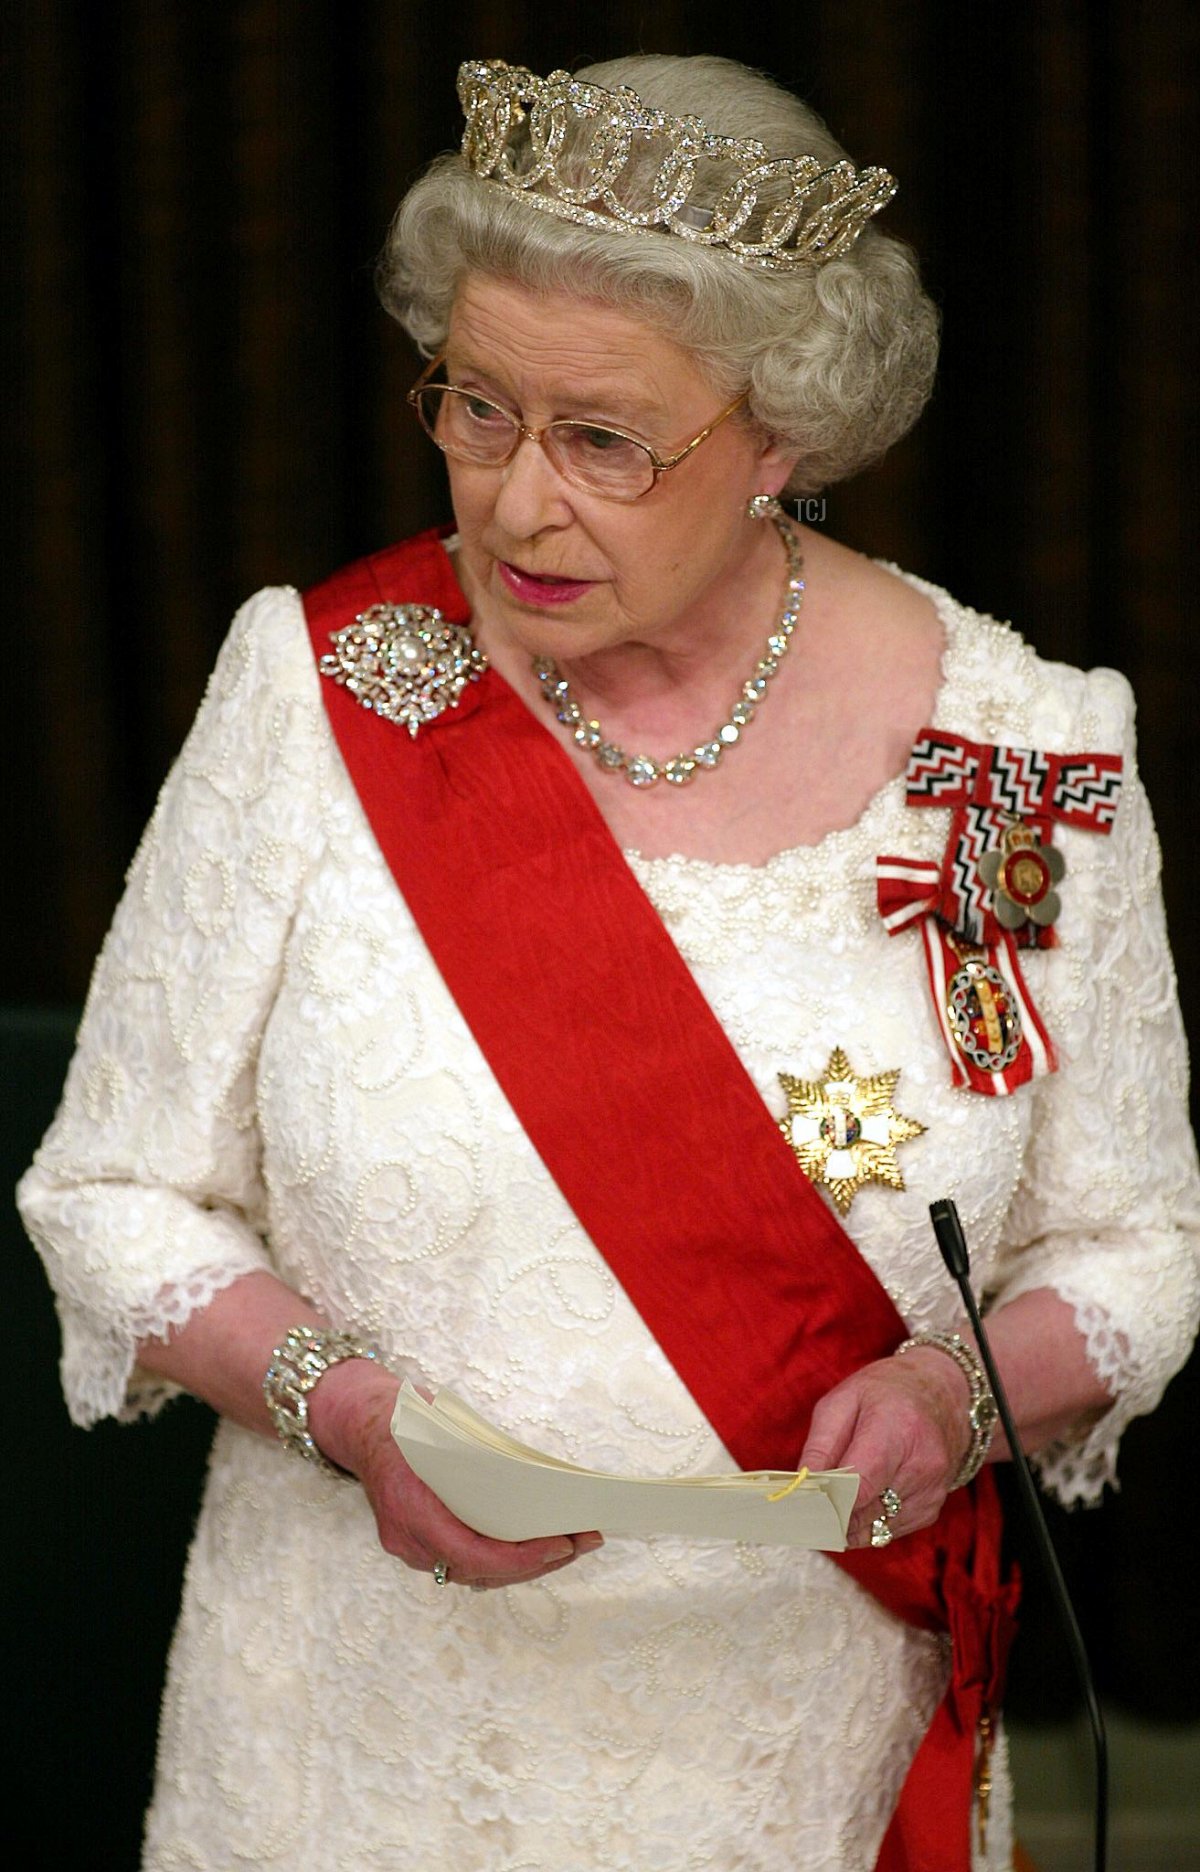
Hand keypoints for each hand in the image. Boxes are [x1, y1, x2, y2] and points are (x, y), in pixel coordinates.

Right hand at [308, 1360, 602, 1588]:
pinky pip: (465, 1563)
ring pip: (475, 1574)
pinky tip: (537, 1547)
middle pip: (480, 1570)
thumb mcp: (439, 1424)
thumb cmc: (404, 1418)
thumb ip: (476, 1453)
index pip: (470, 1552)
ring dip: (525, 1565)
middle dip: (537, 1562)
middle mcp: (407, 1538)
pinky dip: (502, 1559)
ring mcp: (410, 1548)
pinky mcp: (419, 1546)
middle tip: (584, 1541)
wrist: (358, 1423)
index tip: (560, 1546)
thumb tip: (534, 1472)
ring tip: (572, 1545)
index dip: (518, 1558)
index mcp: (410, 1506)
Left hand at [798, 1347, 972, 1547]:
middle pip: (863, 1511)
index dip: (825, 1502)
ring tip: (825, 1506)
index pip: (858, 1485)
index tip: (797, 1508)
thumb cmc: (886, 1393)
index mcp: (898, 1429)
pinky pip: (887, 1531)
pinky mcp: (931, 1509)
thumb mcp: (843, 1400)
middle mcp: (922, 1465)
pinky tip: (856, 1504)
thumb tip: (802, 1488)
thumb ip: (820, 1446)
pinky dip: (866, 1523)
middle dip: (828, 1515)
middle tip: (802, 1512)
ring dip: (846, 1524)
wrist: (942, 1395)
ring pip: (873, 1528)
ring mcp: (931, 1491)